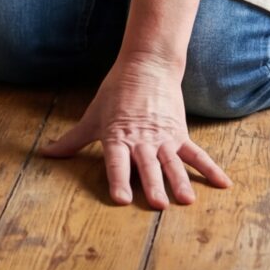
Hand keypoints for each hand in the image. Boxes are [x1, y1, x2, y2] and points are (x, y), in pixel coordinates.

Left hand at [38, 55, 231, 207]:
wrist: (146, 66)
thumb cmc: (115, 94)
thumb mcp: (92, 117)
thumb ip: (72, 141)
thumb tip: (46, 154)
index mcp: (117, 136)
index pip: (116, 162)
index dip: (117, 179)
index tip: (121, 199)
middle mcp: (141, 140)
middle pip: (147, 166)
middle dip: (152, 185)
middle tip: (159, 204)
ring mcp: (163, 138)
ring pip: (172, 163)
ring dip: (180, 182)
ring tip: (187, 201)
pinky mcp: (180, 134)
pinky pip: (196, 154)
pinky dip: (210, 169)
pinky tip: (223, 183)